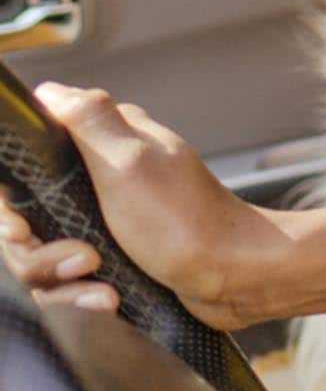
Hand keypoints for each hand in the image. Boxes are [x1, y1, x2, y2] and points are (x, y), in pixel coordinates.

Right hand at [0, 84, 283, 331]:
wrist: (237, 276)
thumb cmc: (188, 221)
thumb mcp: (132, 162)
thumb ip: (90, 122)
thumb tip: (49, 91)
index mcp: (104, 145)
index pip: (23, 167)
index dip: (9, 206)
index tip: (23, 230)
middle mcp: (101, 177)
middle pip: (23, 222)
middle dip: (39, 253)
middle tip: (83, 260)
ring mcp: (104, 220)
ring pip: (41, 257)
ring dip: (62, 279)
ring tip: (100, 284)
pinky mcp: (111, 257)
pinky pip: (68, 281)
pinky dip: (82, 295)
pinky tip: (108, 299)